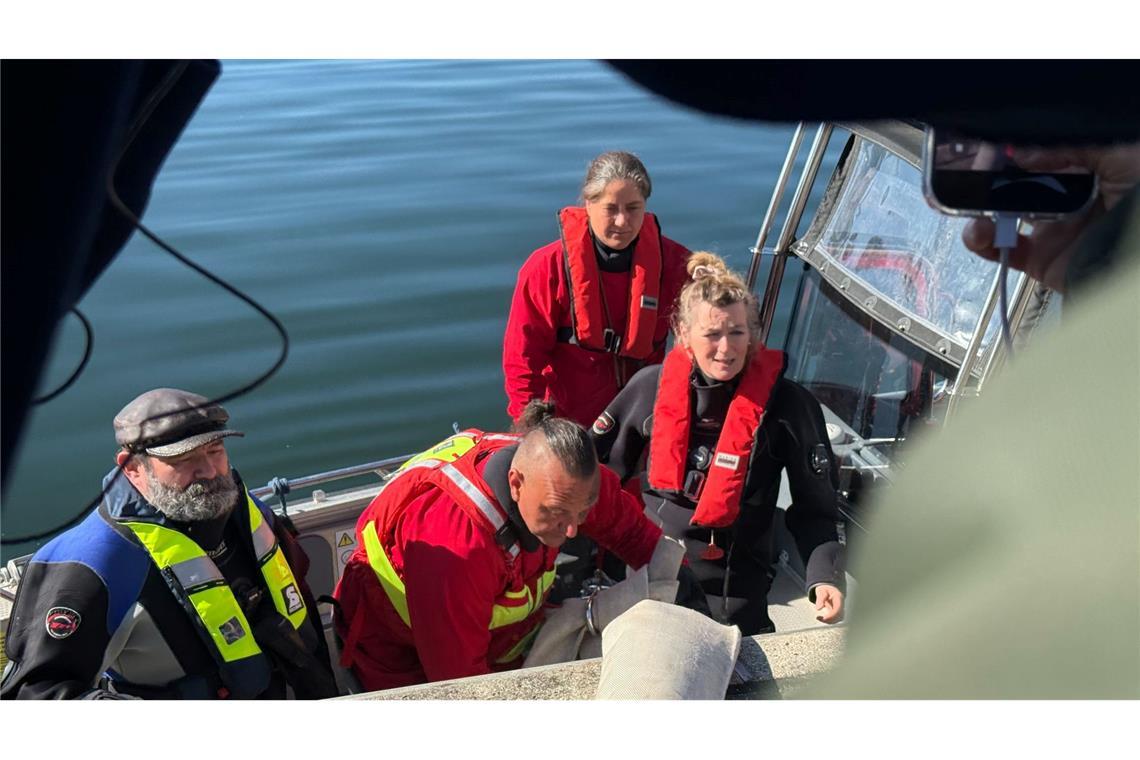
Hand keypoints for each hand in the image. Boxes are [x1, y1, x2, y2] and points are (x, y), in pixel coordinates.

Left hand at [813, 583, 843, 622]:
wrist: (828, 589)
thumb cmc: (825, 590)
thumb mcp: (821, 591)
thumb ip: (820, 599)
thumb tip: (818, 609)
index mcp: (838, 597)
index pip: (838, 609)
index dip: (832, 615)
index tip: (824, 618)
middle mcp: (841, 604)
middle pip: (840, 615)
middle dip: (830, 619)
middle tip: (819, 618)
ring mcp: (840, 609)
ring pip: (838, 619)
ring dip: (829, 621)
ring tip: (819, 618)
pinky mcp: (837, 613)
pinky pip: (836, 619)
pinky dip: (829, 621)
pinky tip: (821, 618)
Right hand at [961, 142, 1139, 292]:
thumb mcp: (1120, 153)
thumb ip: (1074, 144)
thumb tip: (1022, 153)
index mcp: (1083, 171)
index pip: (1037, 155)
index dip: (1011, 150)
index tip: (995, 150)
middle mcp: (1064, 198)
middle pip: (1012, 183)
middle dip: (986, 178)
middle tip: (973, 175)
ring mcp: (1049, 230)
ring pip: (999, 215)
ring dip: (978, 210)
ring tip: (978, 212)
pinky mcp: (1039, 259)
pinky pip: (1000, 252)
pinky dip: (980, 243)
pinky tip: (980, 233)